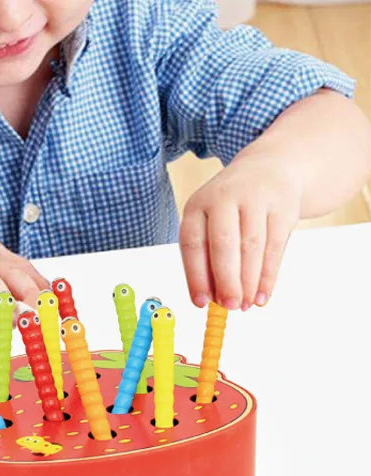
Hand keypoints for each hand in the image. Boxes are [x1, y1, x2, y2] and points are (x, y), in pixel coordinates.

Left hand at [179, 155, 302, 310]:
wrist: (270, 168)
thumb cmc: (232, 205)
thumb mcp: (211, 220)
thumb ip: (208, 255)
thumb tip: (211, 297)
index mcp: (198, 204)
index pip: (193, 243)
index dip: (196, 275)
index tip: (200, 302)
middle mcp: (224, 197)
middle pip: (224, 244)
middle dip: (226, 280)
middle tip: (228, 307)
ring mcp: (255, 199)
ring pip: (252, 247)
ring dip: (248, 281)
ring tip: (245, 305)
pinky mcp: (283, 206)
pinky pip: (275, 246)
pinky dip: (268, 275)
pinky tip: (262, 295)